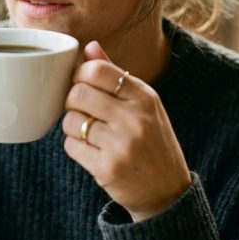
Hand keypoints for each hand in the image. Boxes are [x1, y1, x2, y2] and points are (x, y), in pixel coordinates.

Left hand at [62, 41, 191, 221]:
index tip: (83, 85)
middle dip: (72, 101)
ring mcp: (121, 144)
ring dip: (73, 126)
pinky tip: (91, 150)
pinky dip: (75, 146)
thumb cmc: (152, 141)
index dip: (80, 75)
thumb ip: (115, 75)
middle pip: (77, 93)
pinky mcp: (107, 168)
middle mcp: (134, 118)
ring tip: (89, 132)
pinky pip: (71, 146)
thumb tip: (89, 46)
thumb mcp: (143, 105)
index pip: (97, 70)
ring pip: (71, 120)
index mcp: (144, 97)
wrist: (167, 193)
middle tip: (82, 110)